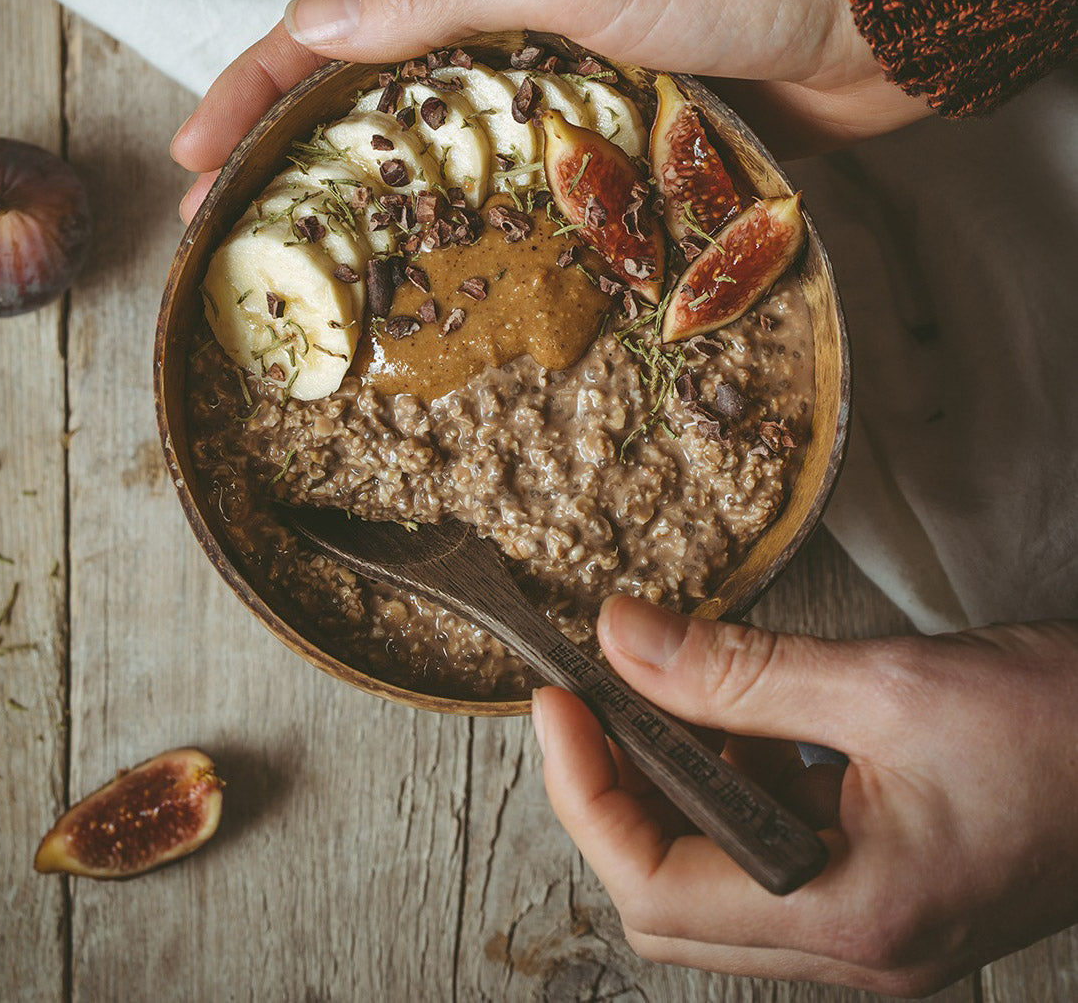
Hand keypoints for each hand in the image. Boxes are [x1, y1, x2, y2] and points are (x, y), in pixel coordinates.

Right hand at [171, 0, 929, 220]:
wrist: (866, 10)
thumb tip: (320, 23)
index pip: (337, 22)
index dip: (257, 85)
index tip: (195, 154)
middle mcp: (507, 15)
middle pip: (372, 85)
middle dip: (293, 150)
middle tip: (234, 223)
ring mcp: (557, 79)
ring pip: (439, 139)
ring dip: (374, 193)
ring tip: (315, 260)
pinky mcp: (607, 130)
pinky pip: (517, 177)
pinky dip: (471, 215)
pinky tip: (444, 263)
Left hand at [532, 595, 1077, 994]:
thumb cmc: (1066, 731)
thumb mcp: (886, 684)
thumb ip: (738, 670)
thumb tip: (621, 636)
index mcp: (855, 918)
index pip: (655, 887)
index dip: (583, 792)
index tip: (555, 703)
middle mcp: (854, 946)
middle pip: (668, 895)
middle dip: (611, 790)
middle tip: (587, 697)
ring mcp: (868, 925)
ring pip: (710, 876)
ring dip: (668, 784)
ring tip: (656, 695)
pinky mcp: (879, 887)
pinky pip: (764, 851)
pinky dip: (726, 782)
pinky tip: (732, 716)